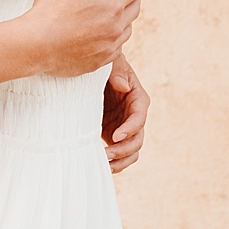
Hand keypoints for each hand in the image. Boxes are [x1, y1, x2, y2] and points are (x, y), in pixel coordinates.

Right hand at [18, 0, 148, 77]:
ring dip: (127, 18)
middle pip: (135, 8)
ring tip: (120, 11)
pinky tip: (107, 35)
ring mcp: (109, 47)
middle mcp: (116, 27)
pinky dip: (116, 38)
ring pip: (127, 30)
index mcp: (114, 5)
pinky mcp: (99, 62)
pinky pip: (116, 48)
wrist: (35, 45)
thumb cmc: (53, 9)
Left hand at [102, 52, 148, 172]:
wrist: (90, 70)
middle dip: (124, 149)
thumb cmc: (103, 65)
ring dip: (121, 160)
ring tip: (105, 164)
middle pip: (138, 139)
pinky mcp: (113, 133)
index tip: (115, 136)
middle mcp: (134, 115)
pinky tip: (102, 164)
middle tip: (106, 154)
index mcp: (137, 98)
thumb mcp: (110, 64)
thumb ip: (116, 73)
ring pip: (131, 150)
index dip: (130, 128)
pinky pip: (120, 153)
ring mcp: (125, 127)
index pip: (139, 117)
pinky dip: (115, 162)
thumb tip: (124, 87)